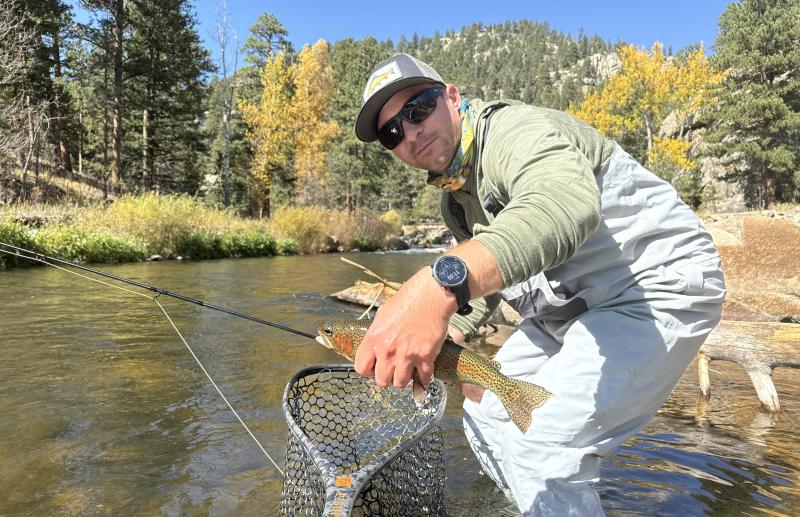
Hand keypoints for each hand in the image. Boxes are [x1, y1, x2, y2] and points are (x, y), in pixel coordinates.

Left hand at [354, 266, 456, 389]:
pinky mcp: (425, 357)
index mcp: (374, 339)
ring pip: (400, 383)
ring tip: (408, 371)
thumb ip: (377, 335)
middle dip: (388, 377)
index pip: (361, 368)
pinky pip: (423, 378)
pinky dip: (424, 379)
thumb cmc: (407, 300)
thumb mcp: (382, 315)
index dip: (369, 370)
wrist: (430, 296)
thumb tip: (375, 347)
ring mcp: (406, 356)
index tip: (375, 368)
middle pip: (381, 381)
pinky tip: (424, 374)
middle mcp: (387, 351)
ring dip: (404, 379)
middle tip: (393, 370)